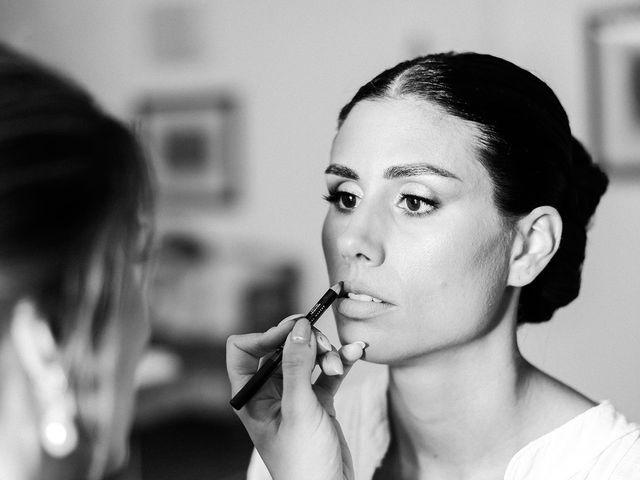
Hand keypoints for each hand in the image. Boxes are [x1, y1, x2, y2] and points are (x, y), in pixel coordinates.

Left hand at [226, 315, 365, 479]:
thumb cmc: (303, 463)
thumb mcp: (298, 410)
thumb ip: (296, 366)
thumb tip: (298, 327)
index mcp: (251, 396)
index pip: (244, 350)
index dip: (266, 335)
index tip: (294, 329)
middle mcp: (270, 393)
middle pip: (281, 348)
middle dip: (305, 342)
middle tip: (323, 344)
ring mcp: (295, 396)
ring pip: (307, 357)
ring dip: (326, 353)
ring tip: (339, 362)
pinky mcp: (317, 402)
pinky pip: (326, 372)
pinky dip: (339, 362)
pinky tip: (355, 353)